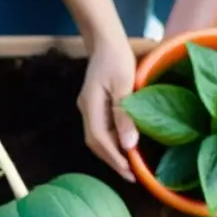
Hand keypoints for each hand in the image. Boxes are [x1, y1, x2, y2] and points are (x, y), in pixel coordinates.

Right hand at [79, 40, 138, 180]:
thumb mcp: (124, 84)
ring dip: (112, 153)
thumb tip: (129, 145)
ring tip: (129, 165)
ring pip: (97, 138)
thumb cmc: (117, 57)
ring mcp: (88, 109)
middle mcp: (86, 111)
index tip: (129, 172)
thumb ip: (124, 115)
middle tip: (131, 176)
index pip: (100, 140)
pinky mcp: (94, 106)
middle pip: (95, 143)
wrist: (105, 40)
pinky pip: (101, 129)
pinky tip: (125, 145)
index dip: (114, 158)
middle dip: (112, 161)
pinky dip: (112, 141)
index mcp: (91, 106)